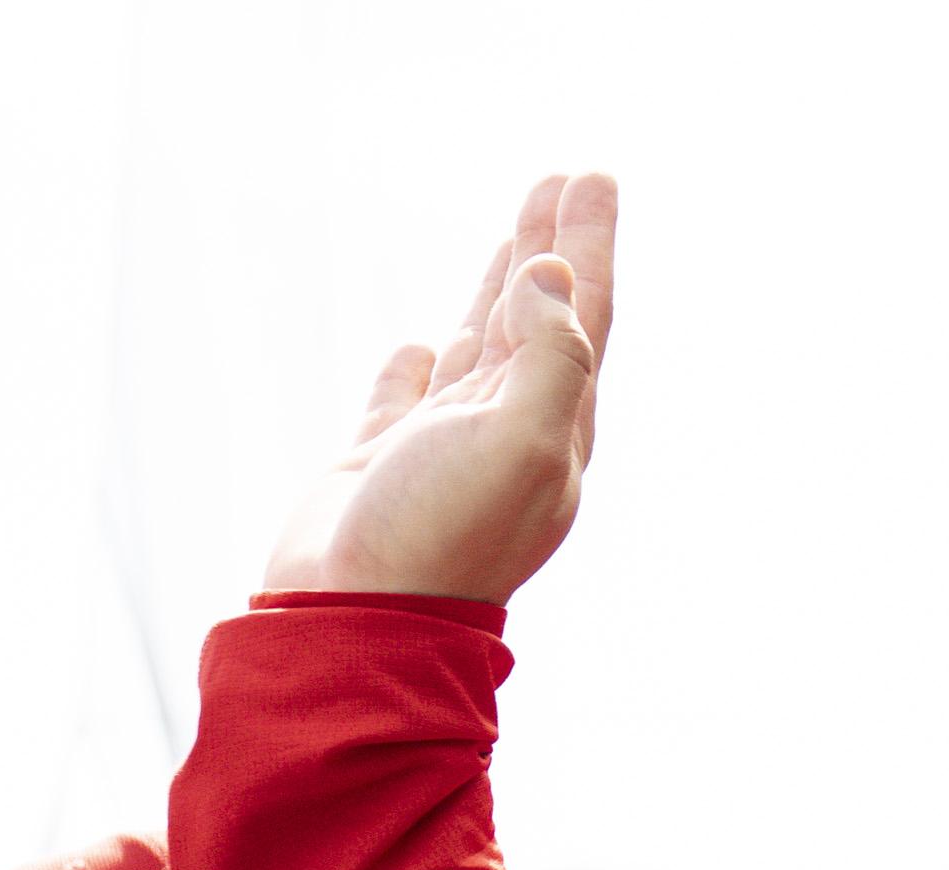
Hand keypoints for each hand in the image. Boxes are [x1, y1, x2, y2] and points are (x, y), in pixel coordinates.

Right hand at [269, 173, 618, 603]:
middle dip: (552, 247)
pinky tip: (422, 343)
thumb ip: (549, 357)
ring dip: (498, 289)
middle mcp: (508, 432)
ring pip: (481, 346)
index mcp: (554, 426)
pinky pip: (409, 397)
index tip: (591, 174)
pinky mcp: (383, 465)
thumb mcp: (521, 441)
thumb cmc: (442, 535)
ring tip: (512, 235)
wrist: (356, 616)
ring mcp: (444, 447)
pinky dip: (418, 364)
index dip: (587, 243)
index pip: (582, 314)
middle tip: (564, 178)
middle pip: (539, 317)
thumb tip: (553, 276)